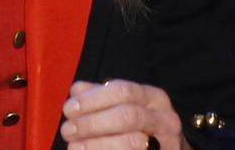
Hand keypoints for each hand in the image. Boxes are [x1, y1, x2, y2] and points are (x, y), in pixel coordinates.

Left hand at [60, 79, 193, 149]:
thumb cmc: (139, 127)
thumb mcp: (124, 105)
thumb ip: (100, 96)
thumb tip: (76, 91)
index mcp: (153, 97)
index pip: (122, 91)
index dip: (92, 99)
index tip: (68, 109)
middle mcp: (165, 118)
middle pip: (127, 116)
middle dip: (92, 123)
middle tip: (67, 130)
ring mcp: (167, 143)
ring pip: (132, 142)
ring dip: (97, 144)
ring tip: (74, 146)